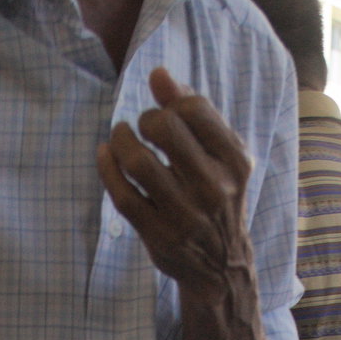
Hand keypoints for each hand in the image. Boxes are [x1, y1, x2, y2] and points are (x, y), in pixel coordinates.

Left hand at [98, 71, 256, 306]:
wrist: (222, 265)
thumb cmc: (216, 194)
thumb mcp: (219, 154)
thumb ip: (194, 111)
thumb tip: (158, 74)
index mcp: (234, 162)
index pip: (194, 109)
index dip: (170, 103)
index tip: (165, 114)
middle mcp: (214, 188)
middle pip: (164, 129)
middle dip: (144, 119)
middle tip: (142, 127)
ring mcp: (185, 215)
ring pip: (137, 162)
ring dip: (120, 140)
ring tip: (120, 137)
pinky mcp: (159, 236)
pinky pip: (122, 195)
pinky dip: (107, 168)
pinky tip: (106, 155)